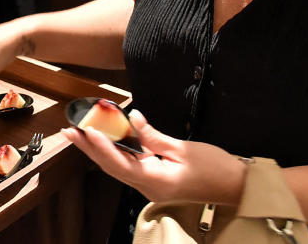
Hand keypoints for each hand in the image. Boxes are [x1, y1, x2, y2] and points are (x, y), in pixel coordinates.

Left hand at [60, 110, 246, 205]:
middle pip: (111, 166)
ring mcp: (151, 186)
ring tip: (79, 134)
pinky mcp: (156, 181)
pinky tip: (106, 139)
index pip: (120, 163)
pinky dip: (116, 152)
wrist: (237, 188)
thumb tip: (134, 119)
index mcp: (156, 181)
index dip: (101, 146)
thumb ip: (153, 136)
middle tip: (69, 131)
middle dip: (89, 148)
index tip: (86, 130)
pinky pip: (130, 166)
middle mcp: (148, 187)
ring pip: (118, 167)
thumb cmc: (216, 169)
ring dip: (98, 150)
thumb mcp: (183, 149)